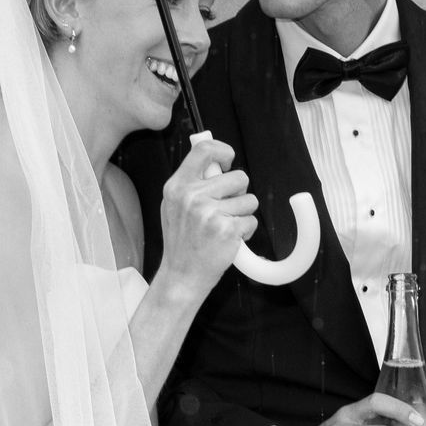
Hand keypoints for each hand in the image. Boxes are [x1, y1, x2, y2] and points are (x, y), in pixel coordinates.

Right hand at [156, 141, 257, 302]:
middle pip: (239, 177)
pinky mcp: (227, 229)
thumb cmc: (181, 242)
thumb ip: (191, 182)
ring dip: (242, 214)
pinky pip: (252, 220)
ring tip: (223, 227)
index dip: (223, 150)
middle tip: (224, 209)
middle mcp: (192, 196)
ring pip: (249, 200)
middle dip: (239, 193)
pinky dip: (246, 231)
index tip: (228, 160)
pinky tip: (228, 239)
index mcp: (178, 186)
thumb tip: (215, 162)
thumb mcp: (173, 206)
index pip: (204, 150)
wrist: (181, 275)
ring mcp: (210, 213)